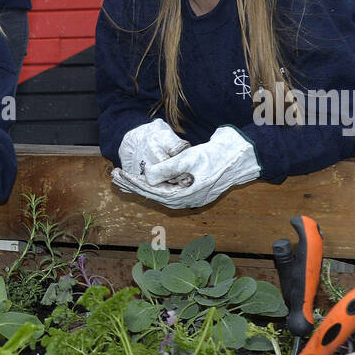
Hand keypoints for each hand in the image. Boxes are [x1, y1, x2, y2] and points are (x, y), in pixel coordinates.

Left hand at [117, 126, 260, 208]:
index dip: (132, 183)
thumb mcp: (189, 160)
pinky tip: (144, 176)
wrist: (241, 155)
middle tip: (113, 175)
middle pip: (152, 194)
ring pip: (158, 191)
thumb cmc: (216, 156)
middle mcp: (184, 200)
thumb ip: (167, 168)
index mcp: (184, 197)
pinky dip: (153, 181)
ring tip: (123, 176)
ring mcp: (189, 195)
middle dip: (132, 184)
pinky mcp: (192, 187)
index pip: (150, 192)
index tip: (117, 174)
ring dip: (140, 183)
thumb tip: (146, 177)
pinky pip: (167, 187)